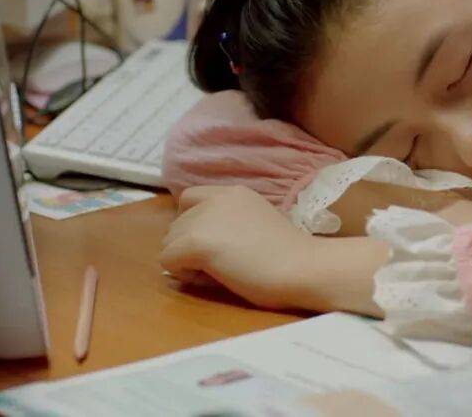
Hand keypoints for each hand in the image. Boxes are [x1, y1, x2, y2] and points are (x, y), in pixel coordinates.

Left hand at [160, 185, 313, 309]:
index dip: (194, 224)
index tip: (215, 244)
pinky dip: (183, 274)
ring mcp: (206, 218)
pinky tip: (212, 278)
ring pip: (169, 242)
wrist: (303, 267)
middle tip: (223, 264)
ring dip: (186, 260)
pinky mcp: (197, 242)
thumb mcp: (257, 225)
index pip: (189, 199)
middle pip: (176, 224)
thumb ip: (230, 224)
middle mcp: (216, 199)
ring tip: (219, 271)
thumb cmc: (290, 256)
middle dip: (190, 246)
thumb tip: (198, 244)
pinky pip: (167, 260)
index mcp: (234, 193)